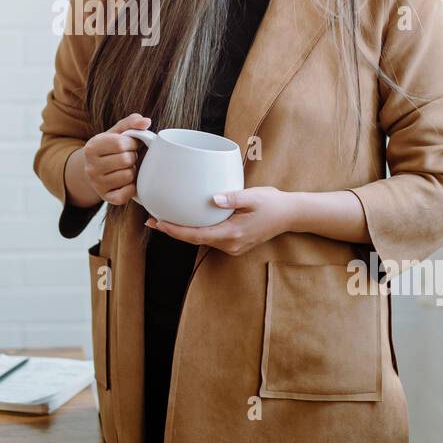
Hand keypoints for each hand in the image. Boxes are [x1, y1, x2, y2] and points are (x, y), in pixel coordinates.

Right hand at [81, 113, 151, 205]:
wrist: (96, 170)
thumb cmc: (110, 148)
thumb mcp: (116, 132)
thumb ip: (131, 122)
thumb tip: (146, 122)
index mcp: (91, 147)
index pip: (120, 143)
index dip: (132, 143)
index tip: (130, 144)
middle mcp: (90, 167)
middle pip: (125, 160)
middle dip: (132, 157)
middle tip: (128, 157)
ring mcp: (97, 184)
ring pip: (127, 177)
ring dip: (132, 171)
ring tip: (126, 168)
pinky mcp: (106, 198)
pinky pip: (126, 194)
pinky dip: (131, 188)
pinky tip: (127, 181)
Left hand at [145, 186, 294, 256]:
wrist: (290, 215)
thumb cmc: (273, 203)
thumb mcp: (254, 197)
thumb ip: (234, 198)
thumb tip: (214, 198)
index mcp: (233, 234)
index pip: (197, 235)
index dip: (176, 230)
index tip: (159, 222)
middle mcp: (230, 244)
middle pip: (194, 239)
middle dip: (172, 231)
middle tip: (151, 220)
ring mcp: (232, 245)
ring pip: (200, 240)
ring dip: (182, 231)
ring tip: (162, 220)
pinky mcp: (233, 242)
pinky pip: (209, 237)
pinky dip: (194, 230)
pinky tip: (185, 220)